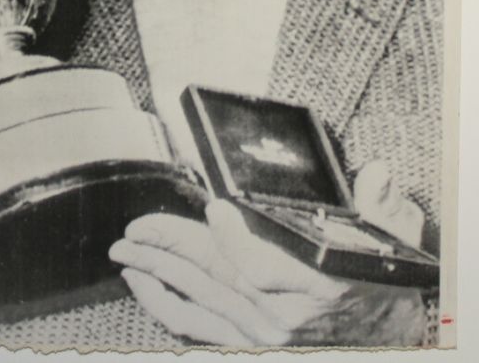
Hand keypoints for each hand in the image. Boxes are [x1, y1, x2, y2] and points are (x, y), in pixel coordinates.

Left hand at [109, 161, 425, 346]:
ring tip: (125, 252)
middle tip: (134, 230)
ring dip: (157, 275)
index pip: (266, 268)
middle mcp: (283, 317)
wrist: (386, 336)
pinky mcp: (246, 345)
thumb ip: (383, 206)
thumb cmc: (381, 280)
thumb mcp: (394, 240)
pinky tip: (142, 284)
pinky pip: (196, 328)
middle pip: (217, 279)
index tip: (215, 207)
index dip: (236, 239)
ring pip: (199, 302)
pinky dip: (164, 306)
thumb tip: (377, 174)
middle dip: (170, 250)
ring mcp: (261, 334)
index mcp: (317, 287)